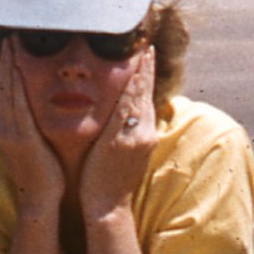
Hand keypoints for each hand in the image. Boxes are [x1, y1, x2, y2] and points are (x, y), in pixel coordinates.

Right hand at [0, 38, 66, 211]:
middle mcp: (6, 127)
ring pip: (8, 90)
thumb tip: (44, 112)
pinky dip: (15, 83)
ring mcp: (10, 131)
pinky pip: (16, 103)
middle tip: (9, 34)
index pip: (9, 89)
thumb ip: (36, 127)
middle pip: (5, 84)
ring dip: (9, 65)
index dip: (9, 66)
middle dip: (6, 59)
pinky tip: (18, 66)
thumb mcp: (38, 144)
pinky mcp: (19, 137)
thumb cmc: (47, 175)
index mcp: (11, 128)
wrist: (42, 201)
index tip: (13, 45)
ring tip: (11, 42)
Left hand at [80, 61, 159, 221]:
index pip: (147, 99)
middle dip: (147, 68)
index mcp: (144, 135)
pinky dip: (130, 89)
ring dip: (140, 72)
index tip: (146, 57)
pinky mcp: (122, 140)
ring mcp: (135, 136)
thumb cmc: (108, 183)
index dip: (147, 77)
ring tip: (142, 50)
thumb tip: (122, 122)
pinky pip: (128, 108)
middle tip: (147, 45)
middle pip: (147, 93)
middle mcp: (144, 132)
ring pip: (140, 96)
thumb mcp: (124, 156)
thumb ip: (125, 136)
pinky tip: (130, 73)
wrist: (106, 208)